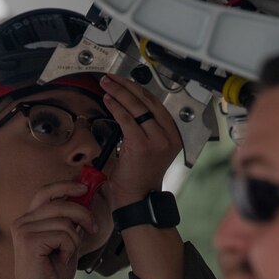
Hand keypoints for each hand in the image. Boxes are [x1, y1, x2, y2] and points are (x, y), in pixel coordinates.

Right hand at [11, 180, 101, 278]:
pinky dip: (70, 248)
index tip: (85, 188)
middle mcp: (22, 222)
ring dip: (75, 239)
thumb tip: (84, 200)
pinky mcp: (29, 241)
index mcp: (28, 220)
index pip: (46, 192)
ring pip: (65, 220)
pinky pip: (64, 234)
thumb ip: (70, 222)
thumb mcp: (65, 242)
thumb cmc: (52, 274)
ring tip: (67, 254)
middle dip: (83, 213)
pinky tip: (61, 260)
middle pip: (60, 203)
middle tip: (92, 227)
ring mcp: (23, 230)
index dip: (66, 186)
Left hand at [99, 73, 184, 210]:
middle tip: (111, 78)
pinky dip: (116, 107)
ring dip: (119, 93)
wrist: (136, 199)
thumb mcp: (147, 148)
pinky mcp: (142, 145)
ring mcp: (157, 140)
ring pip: (137, 107)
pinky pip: (127, 120)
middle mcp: (168, 136)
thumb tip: (127, 106)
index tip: (124, 82)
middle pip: (147, 101)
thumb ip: (143, 129)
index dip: (137, 89)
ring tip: (106, 84)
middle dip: (127, 86)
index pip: (155, 104)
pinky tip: (108, 100)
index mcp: (172, 135)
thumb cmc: (137, 177)